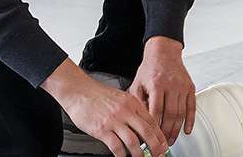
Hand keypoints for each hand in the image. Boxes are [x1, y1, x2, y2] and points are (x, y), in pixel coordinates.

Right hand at [45, 62, 167, 156]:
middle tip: (159, 154)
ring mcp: (114, 121)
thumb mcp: (121, 97)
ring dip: (139, 153)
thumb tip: (142, 124)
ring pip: (133, 141)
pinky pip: (115, 146)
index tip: (163, 143)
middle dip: (155, 146)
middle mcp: (125, 112)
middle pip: (146, 132)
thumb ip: (132, 109)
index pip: (151, 121)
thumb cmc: (97, 95)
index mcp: (132, 103)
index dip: (159, 135)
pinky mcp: (101, 129)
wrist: (78, 91)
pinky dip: (121, 154)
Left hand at [130, 37, 195, 146]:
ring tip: (172, 139)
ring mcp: (182, 87)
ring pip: (181, 113)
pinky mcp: (190, 87)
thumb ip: (138, 102)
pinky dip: (190, 120)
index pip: (156, 110)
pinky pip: (192, 107)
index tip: (151, 136)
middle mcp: (171, 85)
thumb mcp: (138, 83)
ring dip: (177, 129)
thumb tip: (139, 120)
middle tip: (162, 142)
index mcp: (157, 85)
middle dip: (166, 131)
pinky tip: (187, 130)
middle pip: (170, 114)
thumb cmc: (150, 68)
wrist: (164, 52)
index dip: (154, 126)